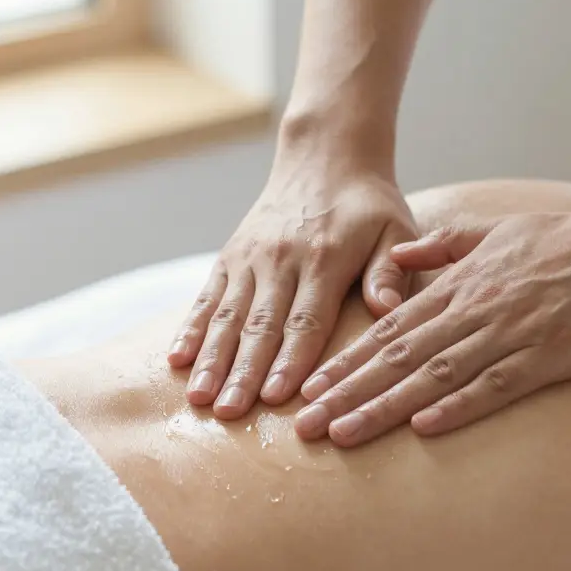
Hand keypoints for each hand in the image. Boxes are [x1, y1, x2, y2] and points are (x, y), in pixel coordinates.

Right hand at [168, 162, 417, 418]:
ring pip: (228, 316)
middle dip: (242, 372)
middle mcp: (280, 260)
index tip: (275, 396)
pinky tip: (176, 359)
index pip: (306, 320)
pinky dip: (191, 328)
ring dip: (212, 359)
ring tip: (198, 398)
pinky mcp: (230, 256)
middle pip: (260, 325)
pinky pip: (208, 296)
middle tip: (229, 413)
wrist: (325, 157)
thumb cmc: (369, 206)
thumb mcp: (395, 230)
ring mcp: (250, 258)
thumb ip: (390, 271)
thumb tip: (389, 309)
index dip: (290, 360)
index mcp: (324, 258)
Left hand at [292, 201, 570, 445]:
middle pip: (397, 358)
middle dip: (347, 393)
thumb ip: (443, 246)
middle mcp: (474, 310)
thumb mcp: (494, 231)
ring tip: (343, 433)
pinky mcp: (549, 354)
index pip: (389, 330)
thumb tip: (401, 259)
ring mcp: (510, 333)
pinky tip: (424, 428)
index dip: (347, 362)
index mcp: (459, 285)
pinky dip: (459, 406)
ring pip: (434, 375)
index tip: (310, 388)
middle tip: (305, 426)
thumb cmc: (566, 238)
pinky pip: (496, 385)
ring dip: (385, 406)